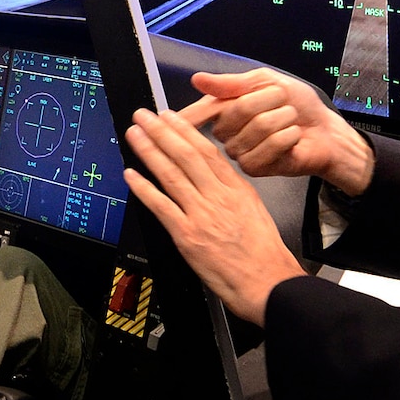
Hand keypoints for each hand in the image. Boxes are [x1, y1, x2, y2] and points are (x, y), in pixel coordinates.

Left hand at [124, 107, 306, 325]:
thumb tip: (214, 176)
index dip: (185, 131)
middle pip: (185, 156)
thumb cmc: (263, 255)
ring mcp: (202, 215)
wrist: (268, 284)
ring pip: (171, 175)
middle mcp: (218, 197)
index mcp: (236, 189)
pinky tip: (131, 174)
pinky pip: (161, 206)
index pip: (207, 152)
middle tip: (144, 115)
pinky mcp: (187, 236)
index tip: (169, 116)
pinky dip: (144, 188)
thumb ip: (232, 192)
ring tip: (135, 134)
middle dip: (162, 132)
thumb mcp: (254, 211)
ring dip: (149, 151)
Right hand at [179, 68, 374, 194]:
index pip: (197, 114)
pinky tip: (292, 139)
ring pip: (256, 127)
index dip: (183, 115)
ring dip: (283, 117)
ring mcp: (240, 153)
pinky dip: (287, 137)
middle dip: (266, 100)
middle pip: (235, 111)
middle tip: (280, 101)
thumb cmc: (297, 105)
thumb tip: (198, 80)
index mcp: (225, 112)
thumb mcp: (265, 82)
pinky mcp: (255, 169)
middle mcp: (227, 134)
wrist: (324, 131)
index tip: (164, 117)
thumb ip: (231, 83)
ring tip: (289, 120)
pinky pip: (267, 148)